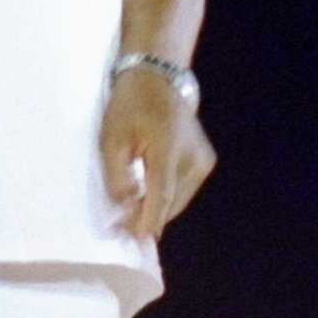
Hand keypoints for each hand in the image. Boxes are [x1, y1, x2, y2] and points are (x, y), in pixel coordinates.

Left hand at [100, 68, 214, 243]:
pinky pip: (183, 190)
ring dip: (157, 208)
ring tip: (132, 210)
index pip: (161, 195)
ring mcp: (203, 161)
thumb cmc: (130, 104)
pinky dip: (166, 196)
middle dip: (147, 217)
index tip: (134, 241)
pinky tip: (148, 195)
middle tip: (122, 226)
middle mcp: (193, 157)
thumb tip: (125, 205)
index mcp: (169, 148)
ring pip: (178, 200)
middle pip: (171, 202)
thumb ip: (118, 175)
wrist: (158, 76)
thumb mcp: (111, 137)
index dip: (147, 221)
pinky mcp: (205, 162)